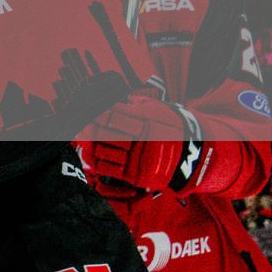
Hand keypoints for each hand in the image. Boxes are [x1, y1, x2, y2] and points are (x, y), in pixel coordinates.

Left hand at [81, 94, 203, 191]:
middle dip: (89, 127)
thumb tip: (114, 96)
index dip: (98, 111)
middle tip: (77, 122)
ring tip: (78, 136)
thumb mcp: (158, 108)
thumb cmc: (171, 126)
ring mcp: (138, 158)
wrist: (194, 156)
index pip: (114, 114)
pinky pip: (109, 168)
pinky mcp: (135, 174)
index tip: (86, 107)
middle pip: (107, 132)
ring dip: (88, 143)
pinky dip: (95, 161)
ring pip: (105, 150)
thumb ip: (135, 103)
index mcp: (147, 121)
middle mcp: (142, 140)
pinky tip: (86, 153)